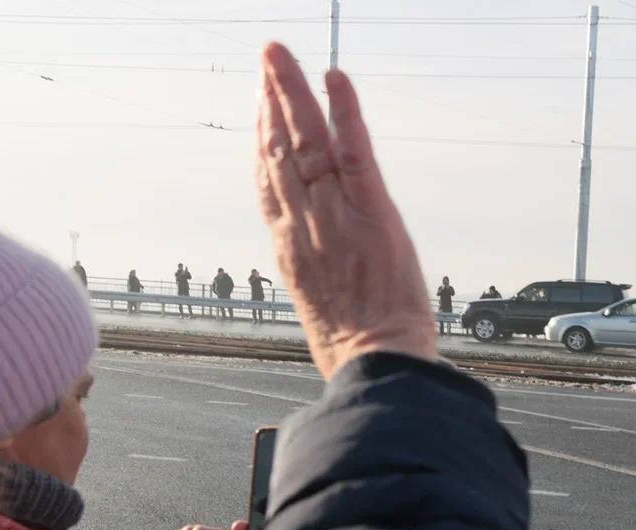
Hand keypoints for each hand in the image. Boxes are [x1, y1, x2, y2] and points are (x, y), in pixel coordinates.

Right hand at [256, 43, 436, 379]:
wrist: (375, 365)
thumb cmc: (353, 349)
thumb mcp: (318, 309)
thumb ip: (312, 275)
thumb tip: (316, 266)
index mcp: (290, 250)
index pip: (269, 185)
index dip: (261, 143)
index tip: (259, 111)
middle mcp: (304, 226)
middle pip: (278, 153)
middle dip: (270, 102)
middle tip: (266, 61)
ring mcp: (335, 216)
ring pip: (306, 144)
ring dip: (293, 95)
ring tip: (281, 58)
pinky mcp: (372, 212)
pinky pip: (355, 152)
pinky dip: (345, 112)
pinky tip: (335, 79)